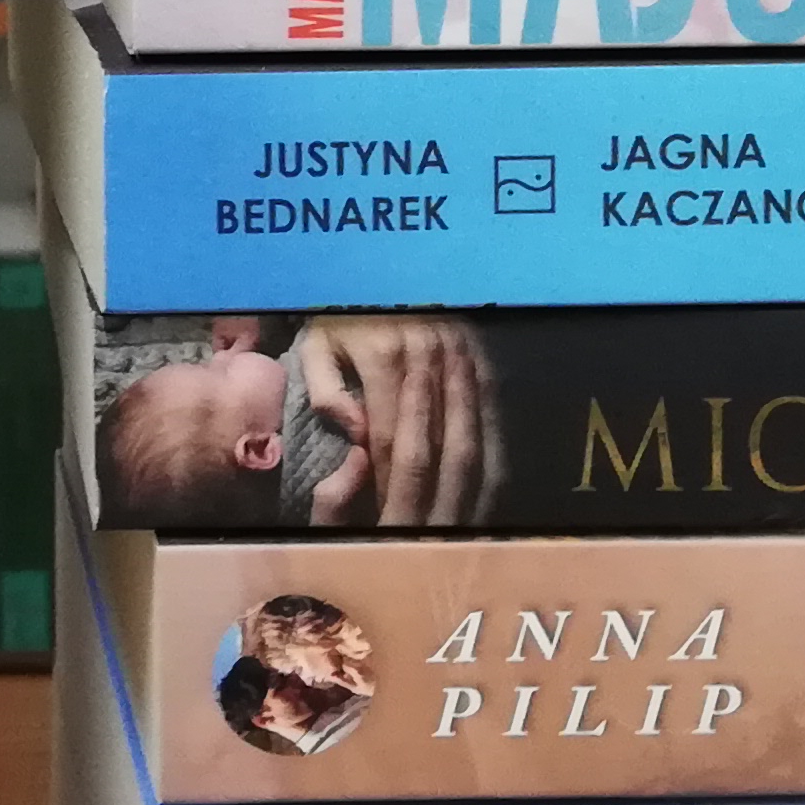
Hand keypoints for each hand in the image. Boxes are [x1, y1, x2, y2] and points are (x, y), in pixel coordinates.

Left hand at [295, 316, 499, 527]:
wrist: (377, 276)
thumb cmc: (339, 320)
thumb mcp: (316, 347)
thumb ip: (326, 392)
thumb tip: (357, 433)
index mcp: (384, 355)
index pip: (388, 437)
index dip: (385, 482)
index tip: (380, 517)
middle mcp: (427, 352)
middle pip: (430, 439)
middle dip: (422, 490)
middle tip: (414, 528)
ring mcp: (458, 351)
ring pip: (465, 427)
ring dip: (458, 475)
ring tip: (447, 514)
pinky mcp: (478, 352)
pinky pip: (489, 409)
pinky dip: (485, 447)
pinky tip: (477, 478)